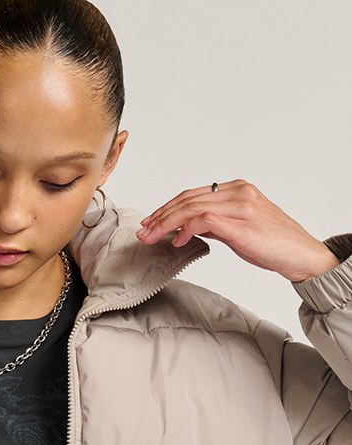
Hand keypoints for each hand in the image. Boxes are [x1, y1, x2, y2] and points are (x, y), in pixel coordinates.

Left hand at [135, 179, 338, 282]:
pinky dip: (186, 229)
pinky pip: (204, 220)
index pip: (192, 195)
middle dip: (160, 216)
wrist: (302, 255)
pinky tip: (177, 241)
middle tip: (143, 231)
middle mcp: (238, 192)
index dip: (167, 208)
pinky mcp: (242, 223)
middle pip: (187, 199)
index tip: (150, 221)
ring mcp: (241, 205)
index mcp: (237, 189)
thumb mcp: (238, 229)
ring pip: (191, 207)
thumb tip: (187, 228)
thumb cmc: (273, 244)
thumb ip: (215, 224)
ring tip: (151, 237)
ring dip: (166, 223)